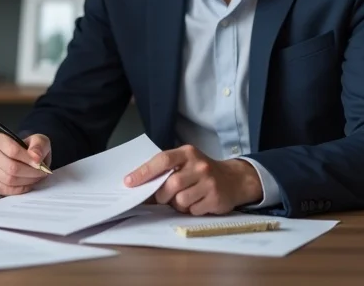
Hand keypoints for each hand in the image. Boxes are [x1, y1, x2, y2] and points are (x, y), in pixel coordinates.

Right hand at [0, 133, 51, 195]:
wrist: (19, 158)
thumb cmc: (28, 148)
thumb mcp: (38, 141)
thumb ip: (39, 146)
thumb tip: (36, 157)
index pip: (13, 151)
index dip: (29, 160)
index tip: (40, 164)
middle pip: (11, 168)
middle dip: (30, 173)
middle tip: (41, 173)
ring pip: (8, 180)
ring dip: (26, 182)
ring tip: (35, 178)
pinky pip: (5, 189)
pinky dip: (19, 189)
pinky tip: (26, 184)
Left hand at [124, 145, 261, 214]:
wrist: (235, 179)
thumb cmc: (201, 171)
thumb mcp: (186, 163)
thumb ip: (166, 169)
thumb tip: (138, 185)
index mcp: (187, 153)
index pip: (162, 160)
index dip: (144, 172)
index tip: (128, 182)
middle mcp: (199, 165)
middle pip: (171, 184)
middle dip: (162, 195)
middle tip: (163, 197)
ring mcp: (209, 182)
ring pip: (181, 200)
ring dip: (177, 204)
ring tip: (184, 198)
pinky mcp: (216, 198)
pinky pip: (193, 209)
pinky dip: (190, 209)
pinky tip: (197, 202)